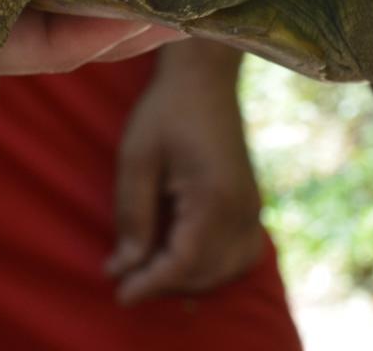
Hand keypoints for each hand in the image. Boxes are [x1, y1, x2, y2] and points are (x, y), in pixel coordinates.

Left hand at [106, 39, 264, 303]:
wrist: (205, 78)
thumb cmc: (166, 110)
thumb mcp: (136, 159)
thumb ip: (133, 216)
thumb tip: (124, 268)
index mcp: (215, 197)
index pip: (184, 262)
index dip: (150, 284)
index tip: (120, 294)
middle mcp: (242, 209)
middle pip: (205, 272)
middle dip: (165, 283)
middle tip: (125, 278)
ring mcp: (252, 207)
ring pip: (225, 268)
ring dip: (189, 278)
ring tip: (151, 268)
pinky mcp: (252, 204)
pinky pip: (240, 253)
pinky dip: (214, 267)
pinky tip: (184, 258)